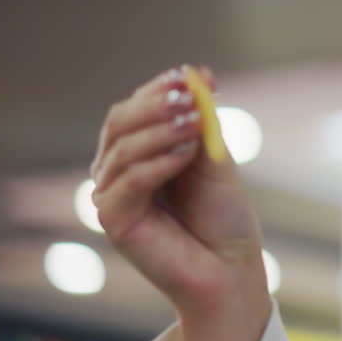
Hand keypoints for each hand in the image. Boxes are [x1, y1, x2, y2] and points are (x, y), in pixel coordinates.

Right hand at [91, 65, 270, 340]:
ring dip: (161, 131)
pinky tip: (186, 155)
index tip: (193, 75)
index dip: (160, 87)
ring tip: (194, 126)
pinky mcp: (114, 221)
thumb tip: (197, 75)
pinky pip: (128, 182)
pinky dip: (158, 163)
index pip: (135, 106)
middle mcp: (117, 170)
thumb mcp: (214, 157)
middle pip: (119, 121)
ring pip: (123, 149)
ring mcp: (112, 195)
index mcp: (138, 150)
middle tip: (188, 97)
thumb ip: (201, 121)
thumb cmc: (222, 214)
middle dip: (154, 104)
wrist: (229, 265)